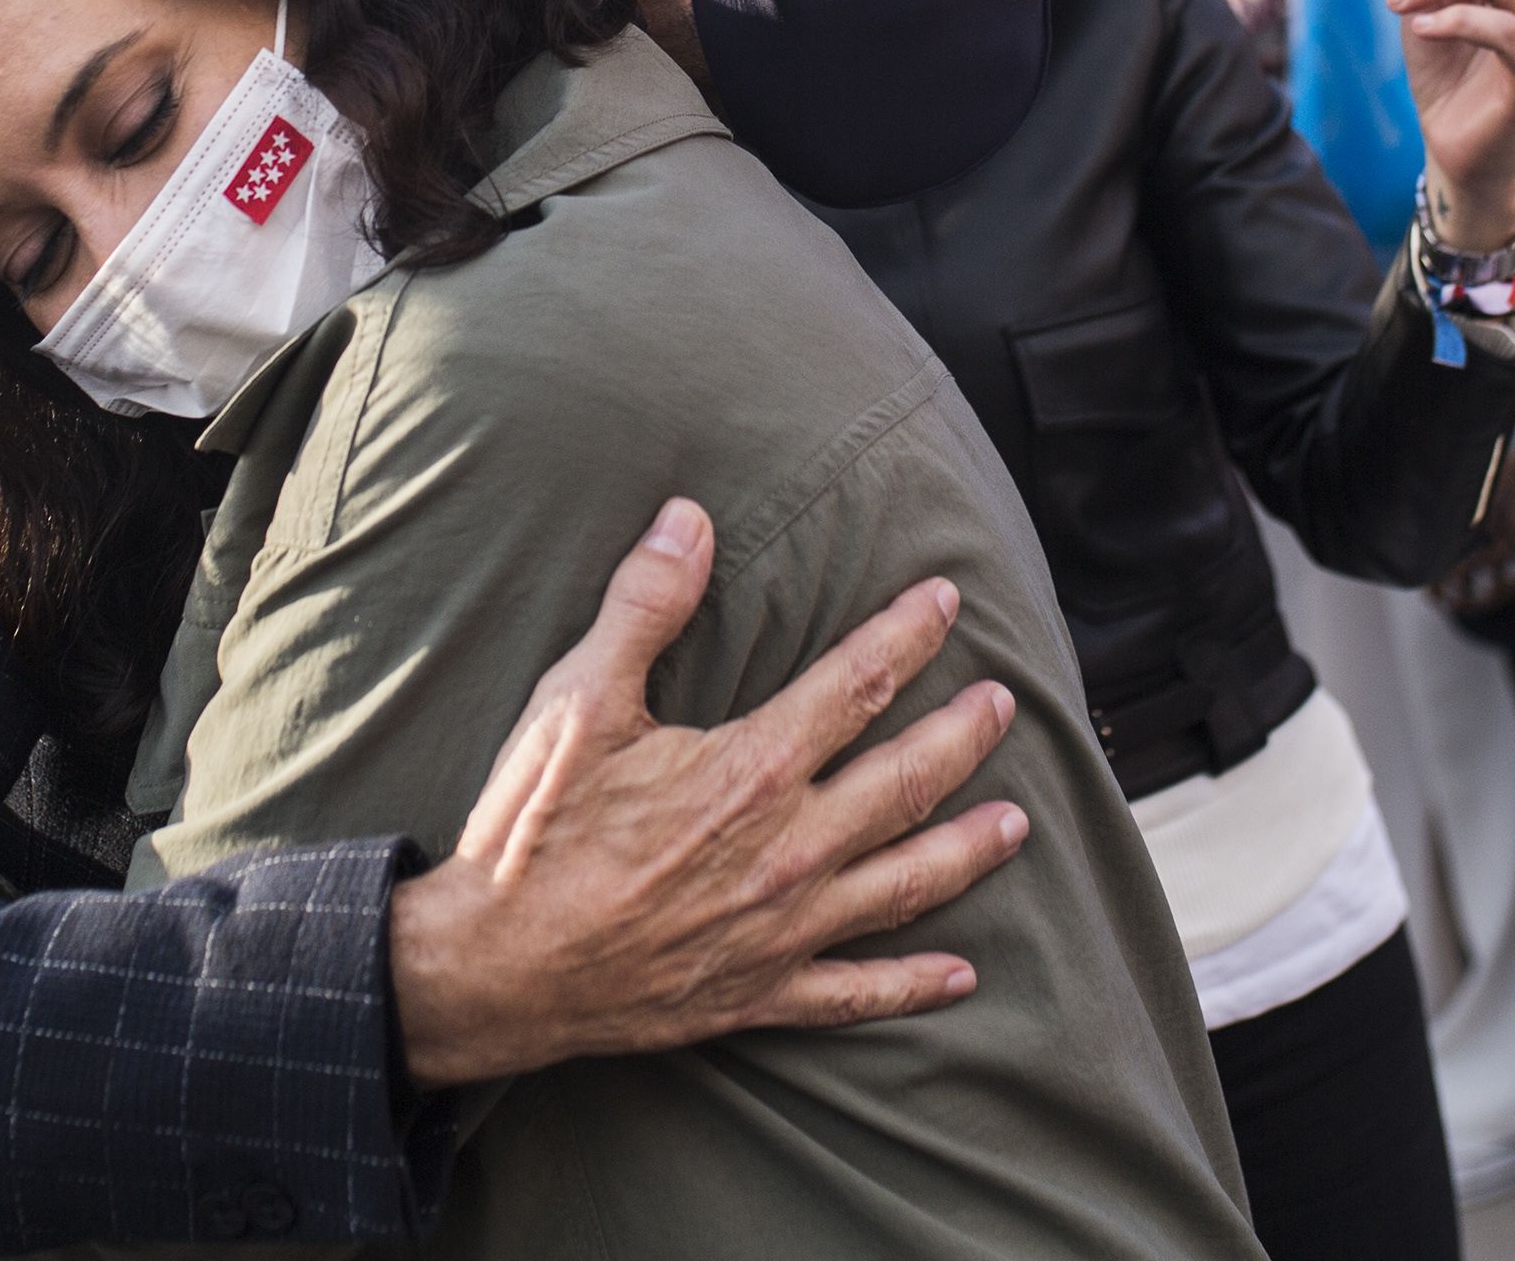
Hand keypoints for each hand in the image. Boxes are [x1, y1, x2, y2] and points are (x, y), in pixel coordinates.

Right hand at [388, 498, 1026, 1089]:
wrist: (497, 968)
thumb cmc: (531, 832)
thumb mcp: (576, 699)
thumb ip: (643, 606)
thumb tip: (688, 519)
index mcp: (752, 769)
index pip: (859, 684)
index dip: (908, 634)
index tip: (946, 599)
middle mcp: (790, 851)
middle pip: (906, 782)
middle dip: (962, 736)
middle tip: (1004, 704)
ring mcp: (783, 930)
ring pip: (907, 883)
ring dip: (968, 850)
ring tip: (1017, 823)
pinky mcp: (760, 993)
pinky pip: (858, 993)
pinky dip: (914, 985)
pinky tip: (959, 975)